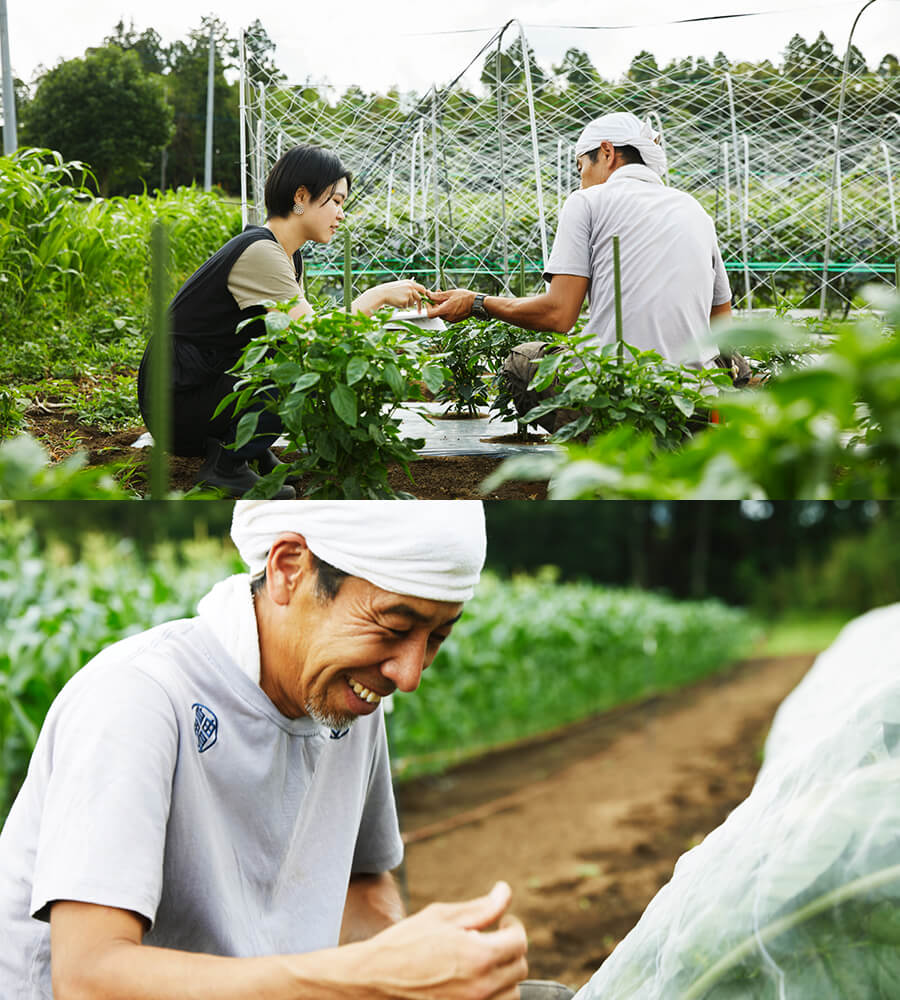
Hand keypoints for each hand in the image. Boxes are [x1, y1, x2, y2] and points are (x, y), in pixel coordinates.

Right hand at [359, 881, 527, 999]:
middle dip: (510, 949)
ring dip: (503, 975)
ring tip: (481, 961)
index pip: (520, 942)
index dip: (514, 927)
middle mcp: (481, 988)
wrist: (374, 979)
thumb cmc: (405, 943)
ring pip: (511, 994)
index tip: (503, 922)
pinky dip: (491, 995)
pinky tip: (472, 980)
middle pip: (520, 968)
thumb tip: (505, 892)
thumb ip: (480, 907)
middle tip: (491, 938)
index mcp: (479, 957)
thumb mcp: (442, 916)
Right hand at [375, 279, 429, 310]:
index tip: (425, 300)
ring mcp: (408, 294)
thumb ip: (409, 289)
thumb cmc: (390, 290)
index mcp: (410, 283)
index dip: (424, 295)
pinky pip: (406, 306)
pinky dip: (402, 306)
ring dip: (407, 304)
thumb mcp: (401, 285)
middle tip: (419, 311)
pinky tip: (396, 302)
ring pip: (412, 303)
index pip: (422, 289)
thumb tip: (417, 296)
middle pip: (419, 298)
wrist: (382, 293)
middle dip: (420, 306)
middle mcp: (411, 288)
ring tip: (398, 300)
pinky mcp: (405, 301)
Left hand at [426, 288, 476, 323]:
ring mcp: (451, 320)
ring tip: (445, 296)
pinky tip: (450, 302)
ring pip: (441, 313)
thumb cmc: (465, 297)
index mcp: (445, 310)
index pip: (430, 313)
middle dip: (434, 303)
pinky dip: (445, 309)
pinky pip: (446, 315)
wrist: (476, 304)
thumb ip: (437, 295)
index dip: (427, 307)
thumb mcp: (450, 293)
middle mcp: (447, 317)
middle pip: (435, 312)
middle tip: (437, 293)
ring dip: (440, 305)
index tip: (428, 300)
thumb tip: (428, 294)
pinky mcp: (454, 320)